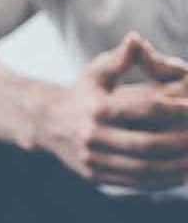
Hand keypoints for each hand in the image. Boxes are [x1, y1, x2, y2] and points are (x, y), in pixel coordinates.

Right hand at [38, 33, 187, 189]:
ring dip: (175, 167)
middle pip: (146, 144)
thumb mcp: (96, 71)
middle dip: (180, 143)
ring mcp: (93, 159)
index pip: (144, 109)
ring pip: (142, 168)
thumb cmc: (83, 92)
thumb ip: (120, 58)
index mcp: (97, 109)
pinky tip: (180, 175)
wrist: (47, 123)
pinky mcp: (95, 176)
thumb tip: (135, 38)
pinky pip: (133, 183)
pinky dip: (160, 182)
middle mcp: (93, 136)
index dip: (175, 110)